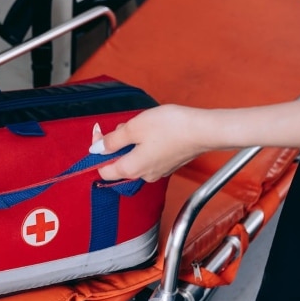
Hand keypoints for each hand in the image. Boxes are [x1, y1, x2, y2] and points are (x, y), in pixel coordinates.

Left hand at [89, 105, 211, 181]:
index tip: (101, 134)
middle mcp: (143, 175)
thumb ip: (112, 140)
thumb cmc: (171, 127)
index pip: (103, 170)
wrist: (203, 130)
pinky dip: (146, 144)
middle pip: (119, 163)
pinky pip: (149, 156)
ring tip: (142, 125)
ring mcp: (157, 171)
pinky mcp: (168, 165)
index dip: (98, 151)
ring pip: (135, 158)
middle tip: (126, 125)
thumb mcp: (133, 128)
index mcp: (131, 169)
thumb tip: (96, 149)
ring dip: (132, 142)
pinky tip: (154, 131)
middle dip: (117, 143)